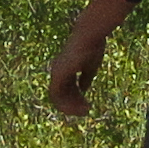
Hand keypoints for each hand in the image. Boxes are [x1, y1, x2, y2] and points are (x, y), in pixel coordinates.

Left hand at [43, 0, 131, 120]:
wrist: (88, 36)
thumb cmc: (92, 47)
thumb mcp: (90, 66)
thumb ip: (85, 77)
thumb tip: (83, 89)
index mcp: (65, 68)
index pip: (67, 89)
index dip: (76, 99)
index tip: (88, 105)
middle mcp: (58, 71)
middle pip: (61, 96)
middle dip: (74, 105)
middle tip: (87, 111)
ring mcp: (56, 73)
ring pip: (57, 98)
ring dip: (70, 107)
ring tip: (85, 111)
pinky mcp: (57, 75)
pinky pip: (56, 96)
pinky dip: (66, 103)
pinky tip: (80, 105)